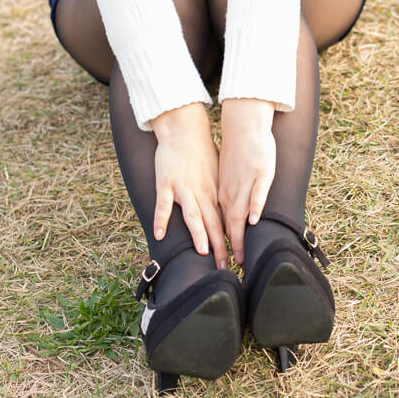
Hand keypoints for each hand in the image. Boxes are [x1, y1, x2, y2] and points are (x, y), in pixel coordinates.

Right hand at [149, 103, 226, 268]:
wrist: (185, 130)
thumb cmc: (202, 153)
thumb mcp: (217, 175)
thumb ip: (219, 196)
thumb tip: (228, 215)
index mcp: (214, 192)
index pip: (225, 221)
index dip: (232, 241)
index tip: (237, 259)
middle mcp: (202, 193)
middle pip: (212, 223)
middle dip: (220, 246)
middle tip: (225, 267)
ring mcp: (183, 188)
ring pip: (193, 215)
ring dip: (199, 234)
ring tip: (203, 253)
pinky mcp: (166, 183)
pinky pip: (163, 204)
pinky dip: (162, 219)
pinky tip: (160, 235)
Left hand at [218, 97, 276, 265]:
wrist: (244, 126)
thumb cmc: (239, 153)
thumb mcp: (230, 178)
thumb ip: (231, 197)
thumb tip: (234, 217)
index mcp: (224, 194)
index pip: (223, 224)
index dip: (225, 245)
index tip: (226, 263)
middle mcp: (232, 192)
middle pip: (230, 224)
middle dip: (231, 248)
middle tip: (233, 267)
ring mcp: (246, 183)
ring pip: (241, 213)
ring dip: (240, 236)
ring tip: (242, 256)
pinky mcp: (261, 173)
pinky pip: (257, 192)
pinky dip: (255, 207)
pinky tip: (254, 220)